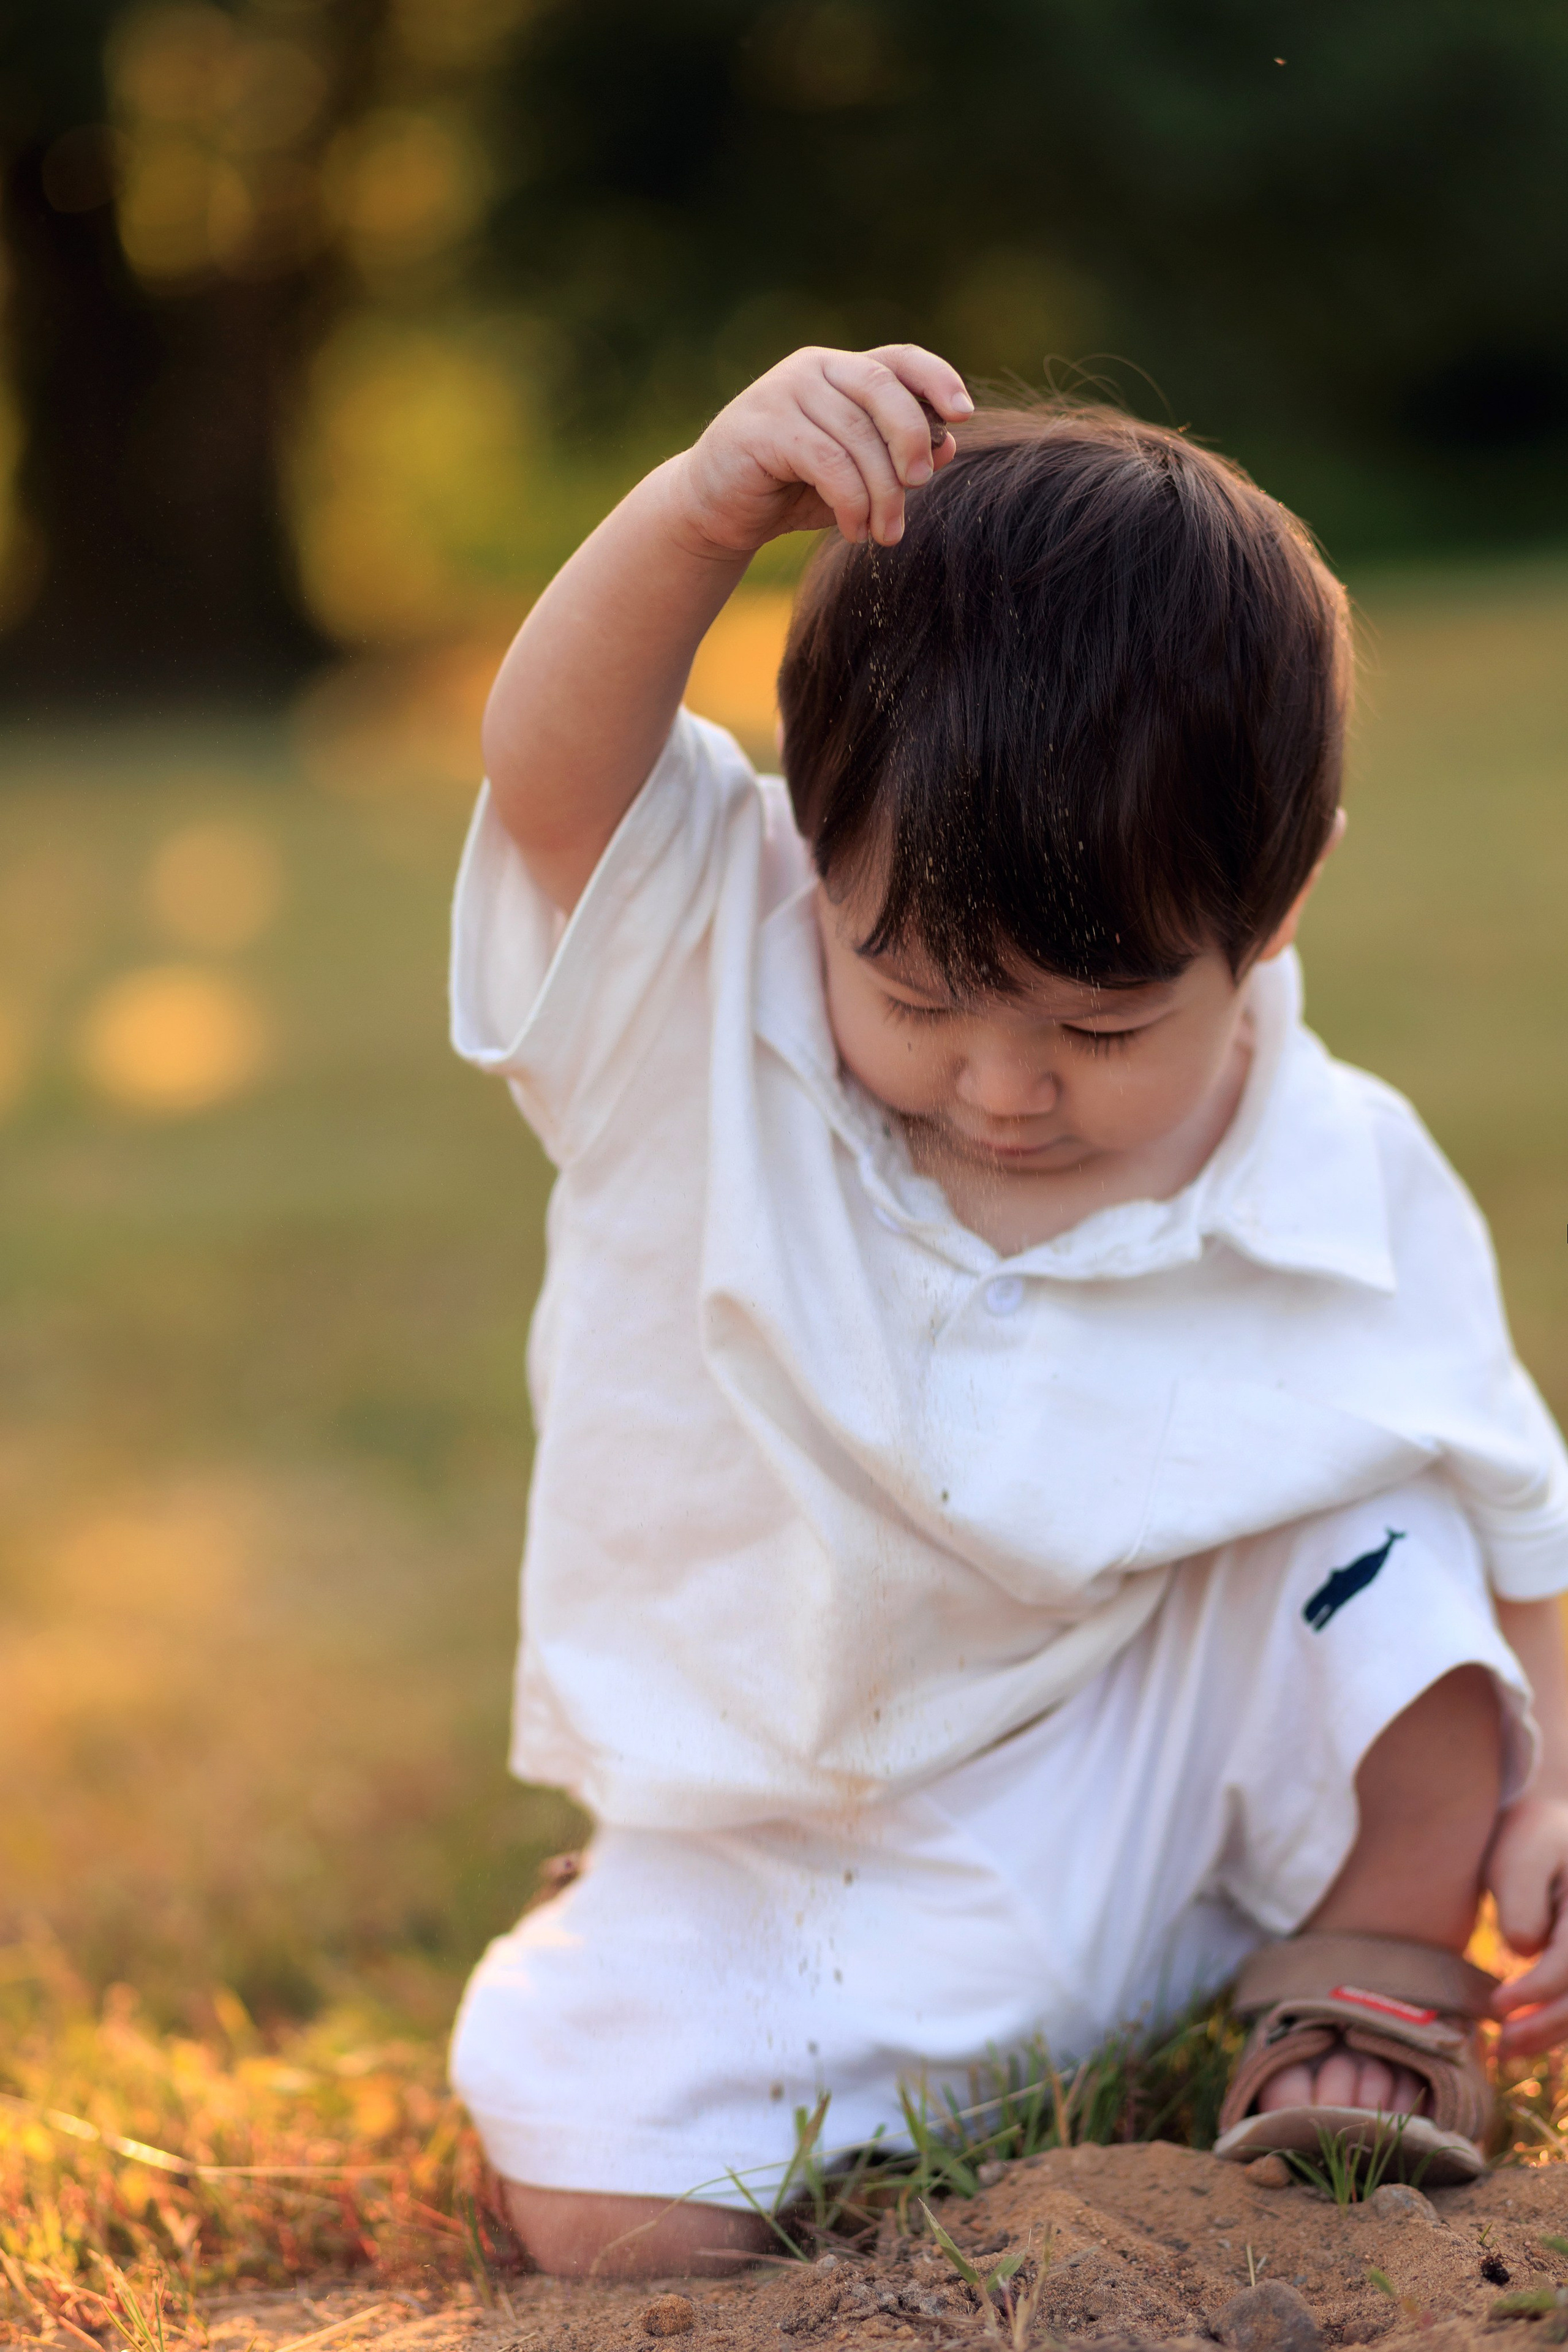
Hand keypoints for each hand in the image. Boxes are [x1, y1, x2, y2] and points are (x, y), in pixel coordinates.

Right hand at [672, 344, 972, 558]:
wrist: (714, 509)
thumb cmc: (789, 489)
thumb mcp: (854, 474)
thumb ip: (895, 457)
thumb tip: (949, 446)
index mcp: (841, 370)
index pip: (899, 359)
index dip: (937, 379)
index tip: (963, 415)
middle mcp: (814, 368)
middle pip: (883, 389)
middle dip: (911, 440)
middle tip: (921, 485)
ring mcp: (784, 392)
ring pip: (856, 435)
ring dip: (882, 491)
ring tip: (886, 532)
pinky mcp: (762, 427)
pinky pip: (826, 461)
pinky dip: (850, 501)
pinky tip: (854, 529)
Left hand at [1488, 1791, 1567, 2055]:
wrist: (1554, 1825)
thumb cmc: (1531, 1837)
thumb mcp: (1518, 1854)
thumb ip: (1521, 1900)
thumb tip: (1523, 1949)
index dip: (1537, 1990)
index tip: (1497, 2004)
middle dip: (1546, 2026)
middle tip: (1500, 2044)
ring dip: (1552, 2033)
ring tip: (1505, 2050)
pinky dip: (1559, 2023)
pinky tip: (1526, 2037)